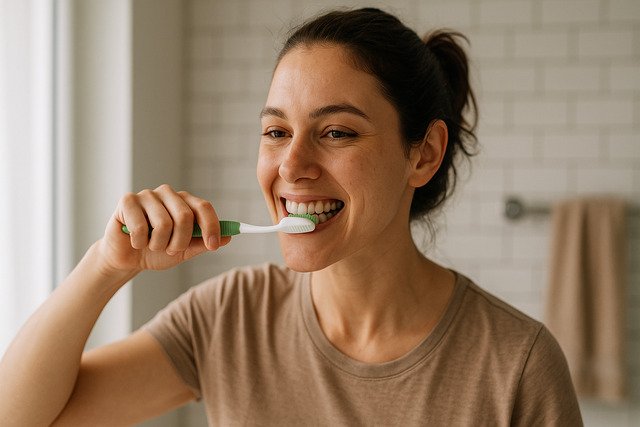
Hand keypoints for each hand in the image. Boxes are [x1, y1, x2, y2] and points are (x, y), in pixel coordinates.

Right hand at [97, 185, 230, 274]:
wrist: (127, 259)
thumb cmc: (157, 251)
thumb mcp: (184, 251)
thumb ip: (203, 243)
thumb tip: (229, 237)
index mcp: (184, 202)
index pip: (204, 207)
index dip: (211, 227)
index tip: (213, 246)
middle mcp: (168, 194)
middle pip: (185, 216)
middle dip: (180, 242)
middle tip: (172, 250)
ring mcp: (147, 195)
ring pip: (163, 224)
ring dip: (159, 244)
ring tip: (151, 245)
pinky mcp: (127, 201)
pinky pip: (141, 227)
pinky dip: (140, 242)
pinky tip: (136, 241)